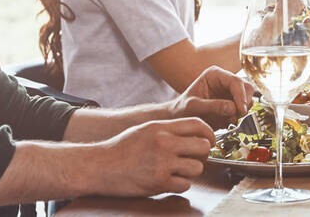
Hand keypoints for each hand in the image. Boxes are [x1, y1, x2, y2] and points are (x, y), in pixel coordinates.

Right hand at [97, 117, 214, 195]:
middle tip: (195, 159)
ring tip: (178, 171)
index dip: (209, 133)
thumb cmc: (122, 148)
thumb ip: (169, 130)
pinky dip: (180, 185)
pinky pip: (185, 185)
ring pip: (197, 168)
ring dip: (191, 172)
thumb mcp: (146, 129)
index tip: (209, 141)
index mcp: (162, 127)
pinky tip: (169, 181)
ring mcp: (163, 163)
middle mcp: (165, 143)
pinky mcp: (159, 182)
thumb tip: (193, 134)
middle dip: (202, 154)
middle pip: (203, 146)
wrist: (100, 166)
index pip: (198, 124)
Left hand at [169, 66, 255, 127]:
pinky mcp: (233, 103)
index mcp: (215, 74)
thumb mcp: (193, 107)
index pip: (235, 81)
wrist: (180, 119)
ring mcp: (230, 92)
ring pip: (249, 98)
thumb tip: (232, 108)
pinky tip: (229, 122)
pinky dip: (240, 117)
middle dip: (244, 103)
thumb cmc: (182, 110)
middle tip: (236, 117)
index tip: (241, 110)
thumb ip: (212, 106)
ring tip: (229, 120)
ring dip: (243, 111)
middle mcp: (225, 80)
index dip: (241, 95)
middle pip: (247, 88)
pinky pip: (245, 108)